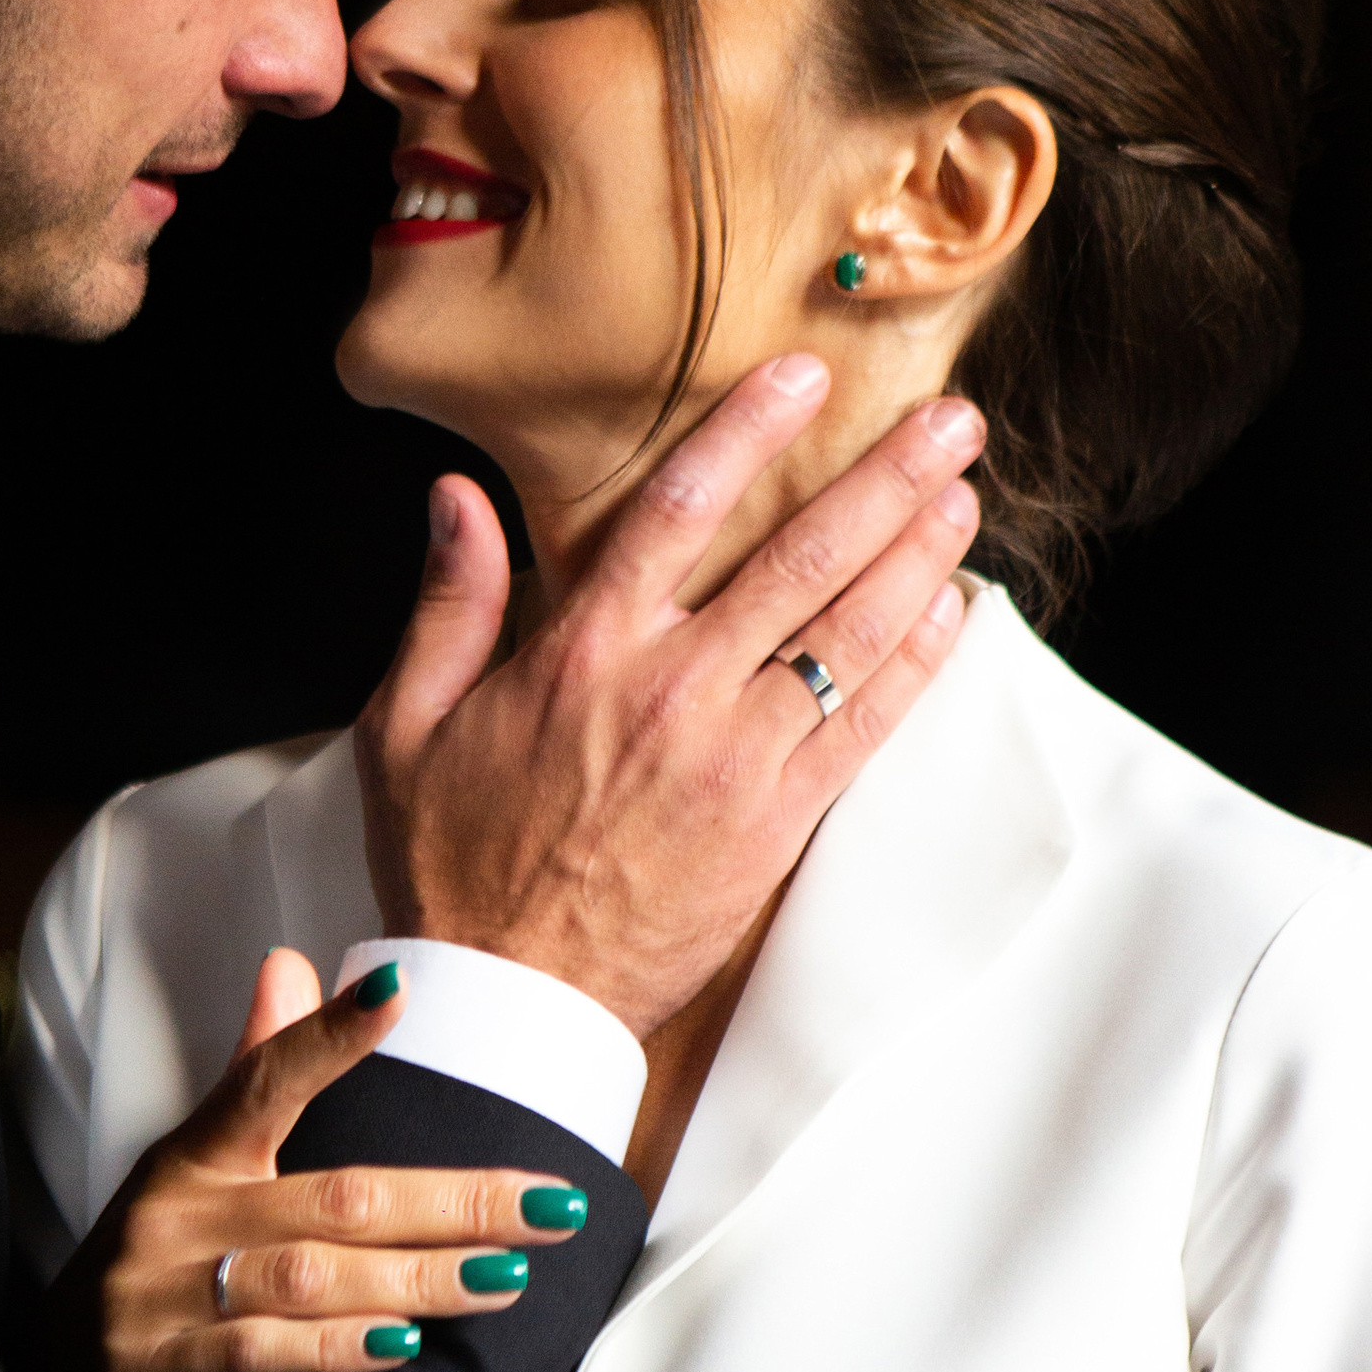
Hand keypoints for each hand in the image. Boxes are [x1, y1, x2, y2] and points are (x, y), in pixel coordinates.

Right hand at [46, 951, 587, 1371]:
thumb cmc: (150, 1257)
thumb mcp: (189, 1162)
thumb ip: (253, 1072)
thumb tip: (291, 966)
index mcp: (198, 1154)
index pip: (266, 1079)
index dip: (328, 1035)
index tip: (399, 993)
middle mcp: (184, 1213)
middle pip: (335, 1197)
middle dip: (452, 1202)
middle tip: (549, 1205)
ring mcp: (167, 1293)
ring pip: (310, 1276)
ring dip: (416, 1277)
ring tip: (505, 1275)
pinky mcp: (157, 1368)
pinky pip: (257, 1354)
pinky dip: (332, 1349)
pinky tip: (403, 1346)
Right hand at [358, 354, 983, 1036]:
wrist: (510, 998)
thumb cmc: (453, 860)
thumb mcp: (406, 724)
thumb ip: (446, 602)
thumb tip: (455, 495)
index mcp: (583, 651)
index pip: (679, 506)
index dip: (749, 429)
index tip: (806, 374)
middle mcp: (672, 689)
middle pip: (799, 557)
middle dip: (884, 479)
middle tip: (949, 422)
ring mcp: (735, 757)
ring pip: (846, 632)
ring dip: (916, 556)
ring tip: (965, 494)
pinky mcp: (776, 823)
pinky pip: (862, 727)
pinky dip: (913, 665)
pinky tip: (951, 613)